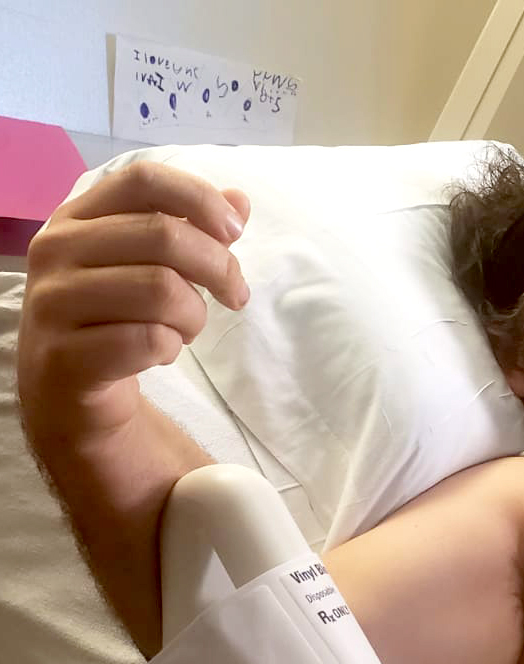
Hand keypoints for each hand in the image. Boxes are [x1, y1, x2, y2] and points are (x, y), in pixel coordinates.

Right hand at [17, 161, 250, 446]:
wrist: (68, 391)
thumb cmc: (117, 317)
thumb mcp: (153, 266)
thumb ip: (194, 229)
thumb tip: (239, 199)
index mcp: (77, 217)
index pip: (144, 179)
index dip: (200, 199)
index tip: (235, 231)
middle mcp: (56, 250)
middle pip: (164, 235)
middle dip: (219, 268)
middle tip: (234, 294)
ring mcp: (52, 302)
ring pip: (161, 289)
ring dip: (194, 315)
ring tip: (185, 328)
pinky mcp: (63, 355)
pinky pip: (147, 340)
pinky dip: (170, 347)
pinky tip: (160, 352)